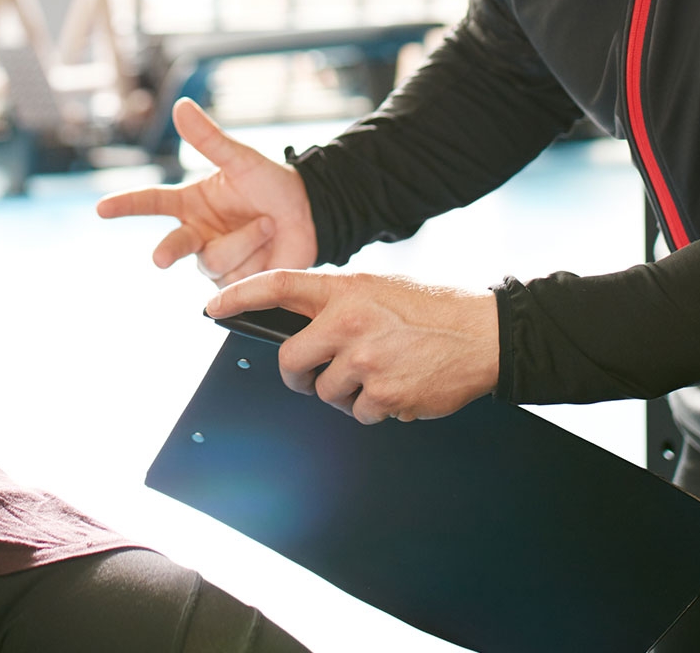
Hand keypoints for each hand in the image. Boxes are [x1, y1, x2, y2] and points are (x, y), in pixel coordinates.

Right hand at [95, 99, 316, 284]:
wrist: (308, 216)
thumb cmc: (271, 184)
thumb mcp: (241, 159)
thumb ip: (209, 139)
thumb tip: (180, 106)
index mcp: (191, 203)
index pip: (152, 202)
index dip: (126, 205)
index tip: (102, 208)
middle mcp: (196, 233)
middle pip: (173, 245)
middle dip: (167, 251)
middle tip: (161, 258)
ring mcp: (213, 260)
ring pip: (213, 260)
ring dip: (245, 240)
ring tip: (267, 224)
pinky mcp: (233, 283)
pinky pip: (236, 278)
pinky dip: (257, 259)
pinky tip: (269, 249)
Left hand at [205, 269, 499, 424]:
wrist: (486, 334)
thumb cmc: (436, 310)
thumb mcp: (382, 289)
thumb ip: (342, 305)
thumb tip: (306, 332)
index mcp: (347, 290)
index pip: (279, 286)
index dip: (239, 296)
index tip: (212, 308)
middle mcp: (349, 323)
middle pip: (291, 362)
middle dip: (299, 377)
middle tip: (314, 377)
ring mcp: (365, 361)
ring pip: (328, 393)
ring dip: (348, 394)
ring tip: (381, 375)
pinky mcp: (385, 394)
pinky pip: (362, 413)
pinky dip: (378, 408)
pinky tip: (402, 387)